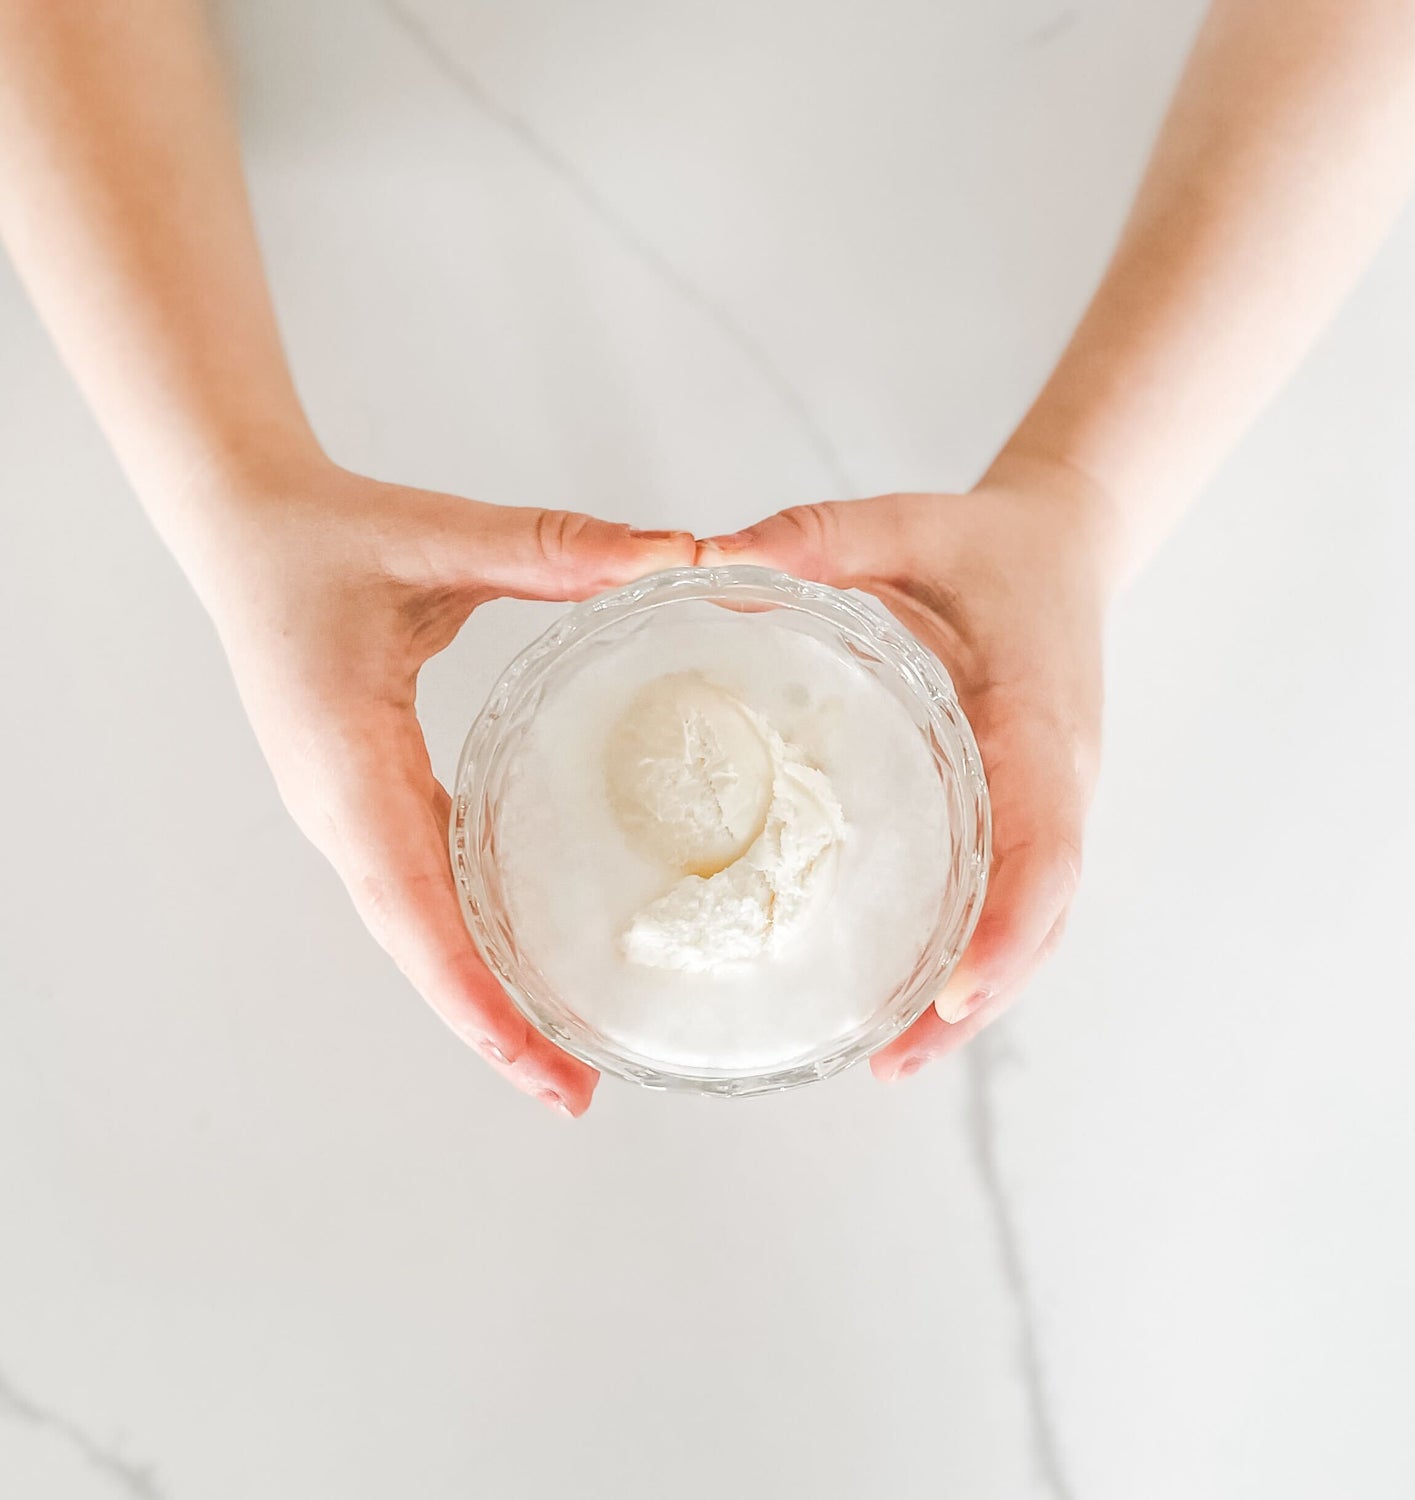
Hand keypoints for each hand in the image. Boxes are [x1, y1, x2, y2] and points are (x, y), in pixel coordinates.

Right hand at [185, 453, 692, 1116]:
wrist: (243, 528)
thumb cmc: (323, 536)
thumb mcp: (436, 539)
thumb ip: (551, 548)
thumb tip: (672, 554)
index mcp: (346, 762)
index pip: (412, 908)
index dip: (473, 994)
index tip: (540, 1061)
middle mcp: (339, 807)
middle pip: (416, 948)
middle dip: (490, 1029)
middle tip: (577, 1094)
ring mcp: (346, 809)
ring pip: (415, 930)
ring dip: (479, 996)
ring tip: (559, 1058)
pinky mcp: (364, 795)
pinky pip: (417, 888)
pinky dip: (465, 941)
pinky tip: (517, 961)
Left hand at [698, 453, 1116, 1078]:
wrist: (1063, 547)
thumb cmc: (987, 547)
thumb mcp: (906, 524)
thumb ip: (817, 536)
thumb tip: (706, 557)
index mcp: (1039, 722)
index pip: (1043, 845)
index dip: (1006, 927)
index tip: (951, 992)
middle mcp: (1055, 779)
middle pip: (1038, 916)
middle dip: (977, 997)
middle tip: (893, 1063)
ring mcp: (1046, 802)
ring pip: (1029, 923)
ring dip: (974, 998)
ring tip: (893, 1061)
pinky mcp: (1023, 810)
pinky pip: (1010, 896)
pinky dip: (971, 955)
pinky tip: (910, 995)